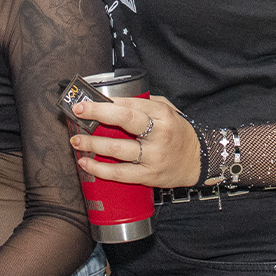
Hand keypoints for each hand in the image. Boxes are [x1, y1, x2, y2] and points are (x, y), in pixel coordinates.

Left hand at [70, 95, 201, 188]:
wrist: (199, 161)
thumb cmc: (179, 133)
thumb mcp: (168, 111)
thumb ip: (145, 104)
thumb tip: (113, 100)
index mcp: (163, 115)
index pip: (131, 104)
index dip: (107, 102)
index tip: (87, 101)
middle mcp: (159, 134)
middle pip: (125, 121)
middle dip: (97, 114)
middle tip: (78, 111)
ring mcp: (153, 156)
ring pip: (118, 149)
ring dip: (92, 143)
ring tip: (76, 140)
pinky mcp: (148, 175)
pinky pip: (120, 173)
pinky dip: (100, 169)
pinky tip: (85, 163)